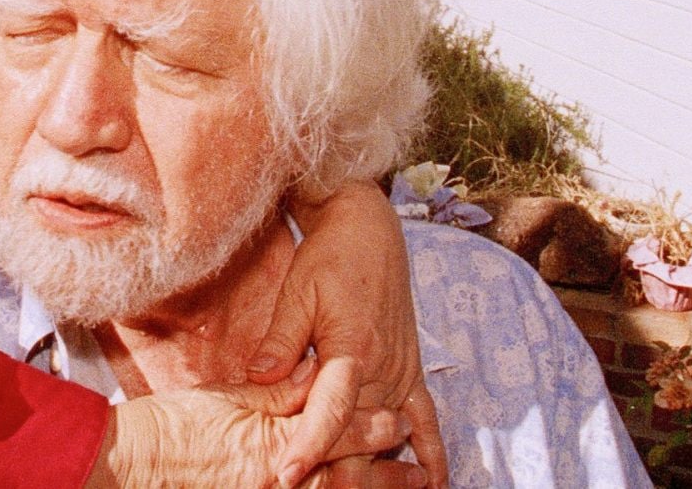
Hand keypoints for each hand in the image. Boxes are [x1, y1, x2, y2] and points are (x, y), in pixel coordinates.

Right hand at [81, 380, 425, 488]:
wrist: (135, 463)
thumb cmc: (175, 425)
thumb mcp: (228, 398)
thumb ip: (274, 392)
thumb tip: (311, 379)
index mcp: (273, 442)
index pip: (334, 432)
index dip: (370, 427)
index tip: (398, 420)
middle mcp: (276, 478)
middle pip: (342, 474)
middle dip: (380, 473)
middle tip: (418, 473)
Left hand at [249, 182, 448, 488]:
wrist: (367, 228)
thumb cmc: (328, 256)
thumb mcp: (297, 292)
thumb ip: (280, 341)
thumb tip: (257, 379)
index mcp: (353, 348)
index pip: (330, 412)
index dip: (309, 447)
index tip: (286, 476)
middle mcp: (385, 366)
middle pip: (362, 434)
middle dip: (339, 469)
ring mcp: (402, 370)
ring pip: (389, 433)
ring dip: (374, 467)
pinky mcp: (411, 368)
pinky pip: (426, 417)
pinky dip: (430, 449)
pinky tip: (434, 481)